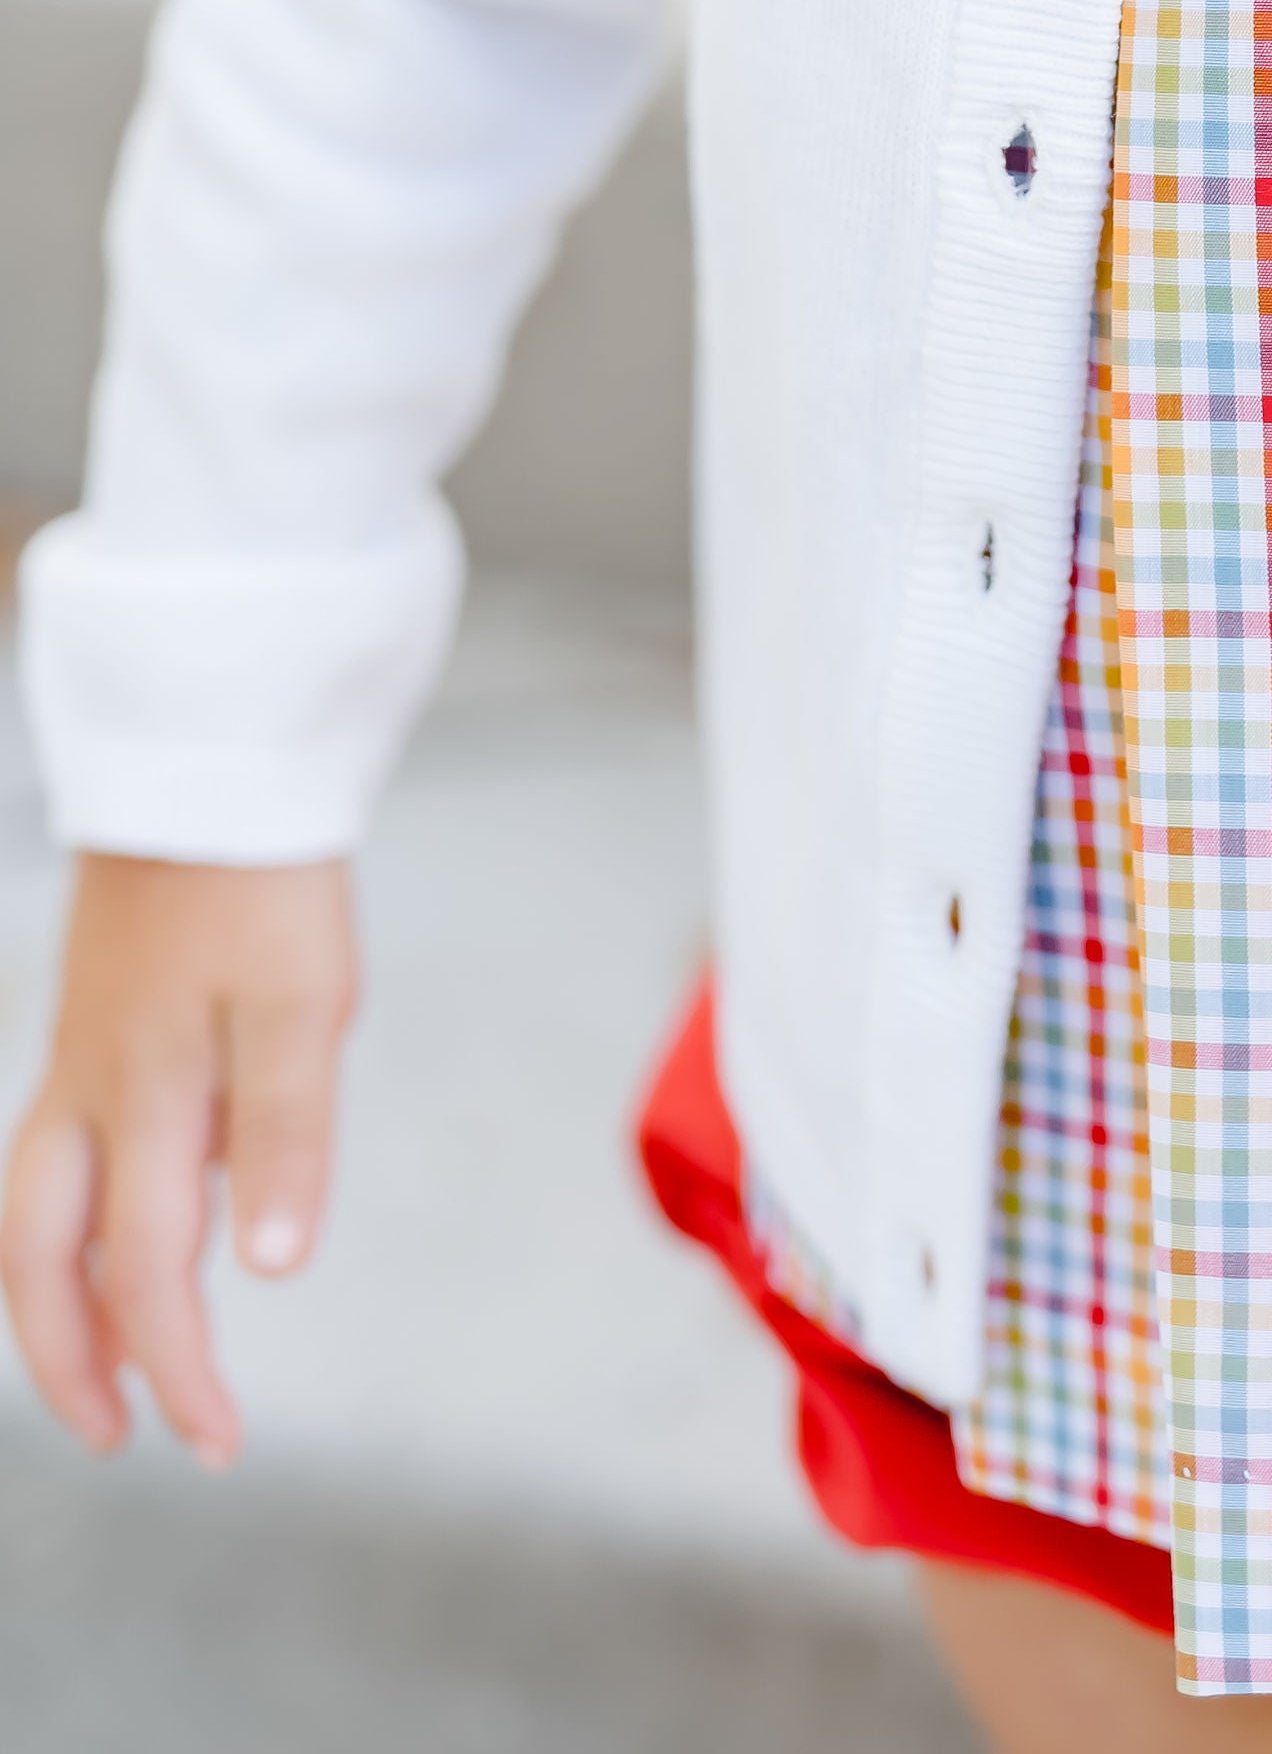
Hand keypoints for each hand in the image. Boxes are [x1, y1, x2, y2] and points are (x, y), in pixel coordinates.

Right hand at [1, 854, 356, 1461]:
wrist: (208, 764)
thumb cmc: (264, 880)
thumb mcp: (304, 1005)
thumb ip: (285, 1137)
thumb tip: (269, 1270)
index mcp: (145, 1101)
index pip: (144, 1275)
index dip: (176, 1370)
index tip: (215, 1439)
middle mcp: (92, 1092)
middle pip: (44, 1264)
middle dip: (76, 1366)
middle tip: (131, 1436)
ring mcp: (80, 1059)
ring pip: (34, 1215)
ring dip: (62, 1302)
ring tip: (115, 1362)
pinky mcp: (91, 1028)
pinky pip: (54, 1159)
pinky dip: (72, 1226)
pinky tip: (133, 1232)